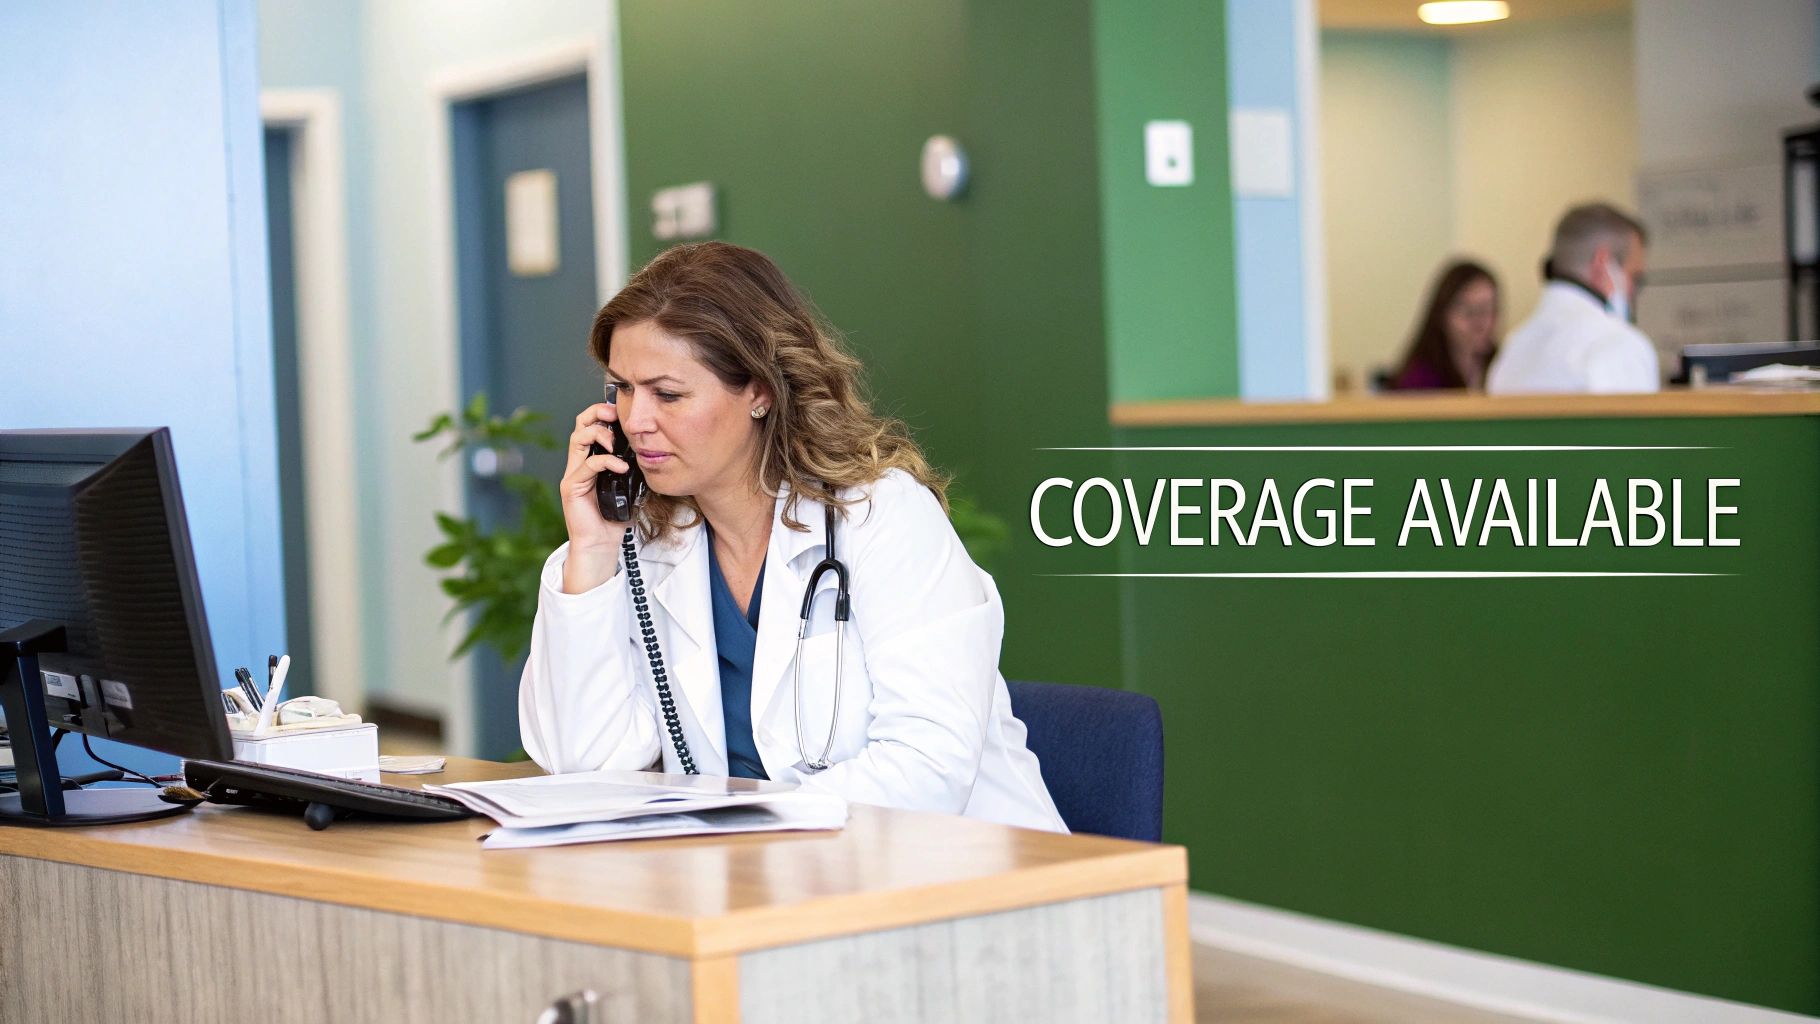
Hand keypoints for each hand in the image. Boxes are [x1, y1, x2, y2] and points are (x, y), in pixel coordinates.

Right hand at [559, 403, 632, 592]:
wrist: (602, 545)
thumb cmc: (616, 517)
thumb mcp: (630, 486)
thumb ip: (634, 467)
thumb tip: (653, 450)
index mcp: (591, 459)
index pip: (591, 426)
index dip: (603, 413)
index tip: (622, 411)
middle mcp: (579, 463)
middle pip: (579, 425)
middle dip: (597, 413)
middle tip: (615, 415)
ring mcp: (573, 474)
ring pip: (577, 439)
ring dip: (599, 433)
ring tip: (616, 442)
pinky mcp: (572, 487)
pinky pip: (587, 465)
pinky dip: (605, 461)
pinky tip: (621, 467)